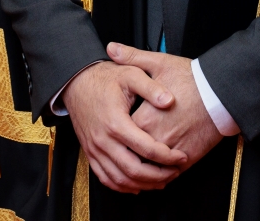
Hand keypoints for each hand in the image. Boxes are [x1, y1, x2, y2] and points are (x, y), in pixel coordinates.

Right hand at [62, 60, 187, 192]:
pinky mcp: (90, 153)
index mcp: (116, 123)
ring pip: (120, 179)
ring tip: (162, 181)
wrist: (78, 82)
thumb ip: (151, 88)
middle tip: (175, 172)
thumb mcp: (131, 74)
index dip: (167, 156)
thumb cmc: (107, 77)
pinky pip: (106, 178)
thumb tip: (170, 101)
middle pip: (134, 170)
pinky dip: (123, 186)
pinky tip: (138, 185)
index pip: (146, 148)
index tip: (182, 156)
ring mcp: (95, 150)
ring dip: (143, 184)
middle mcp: (104, 141)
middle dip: (158, 175)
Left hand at [107, 43, 223, 171]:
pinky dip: (160, 176)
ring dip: (142, 171)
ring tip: (136, 168)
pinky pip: (168, 175)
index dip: (117, 133)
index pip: (121, 135)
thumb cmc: (191, 78)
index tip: (115, 130)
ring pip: (148, 170)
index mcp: (145, 117)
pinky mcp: (187, 159)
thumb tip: (111, 48)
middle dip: (126, 155)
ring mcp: (171, 151)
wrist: (220, 93)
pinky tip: (156, 172)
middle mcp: (156, 138)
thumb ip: (132, 57)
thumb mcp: (160, 63)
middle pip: (132, 156)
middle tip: (120, 152)